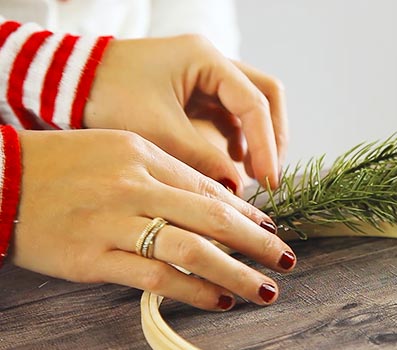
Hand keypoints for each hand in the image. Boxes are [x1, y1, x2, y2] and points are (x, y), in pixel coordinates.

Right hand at [11, 130, 295, 309]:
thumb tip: (217, 201)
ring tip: (264, 289)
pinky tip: (217, 301)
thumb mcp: (121, 150)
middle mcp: (135, 187)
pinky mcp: (93, 258)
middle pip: (212, 219)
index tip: (273, 230)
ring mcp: (114, 224)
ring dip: (235, 273)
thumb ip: (167, 173)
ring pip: (191, 251)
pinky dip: (191, 290)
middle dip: (257, 243)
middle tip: (287, 259)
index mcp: (145, 156)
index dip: (247, 214)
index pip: (210, 190)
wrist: (3, 179)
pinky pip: (154, 277)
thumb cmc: (65, 163)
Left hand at [83, 35, 287, 191]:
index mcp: (207, 59)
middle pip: (265, 96)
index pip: (255, 103)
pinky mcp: (194, 93)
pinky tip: (232, 163)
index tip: (269, 180)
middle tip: (271, 175)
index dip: (267, 144)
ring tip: (255, 174)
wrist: (68, 84)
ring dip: (257, 139)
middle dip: (273, 137)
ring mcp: (204, 76)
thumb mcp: (159, 131)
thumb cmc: (107, 95)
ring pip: (249, 107)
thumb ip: (203, 160)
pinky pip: (228, 115)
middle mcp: (212, 63)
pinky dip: (237, 139)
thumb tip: (237, 189)